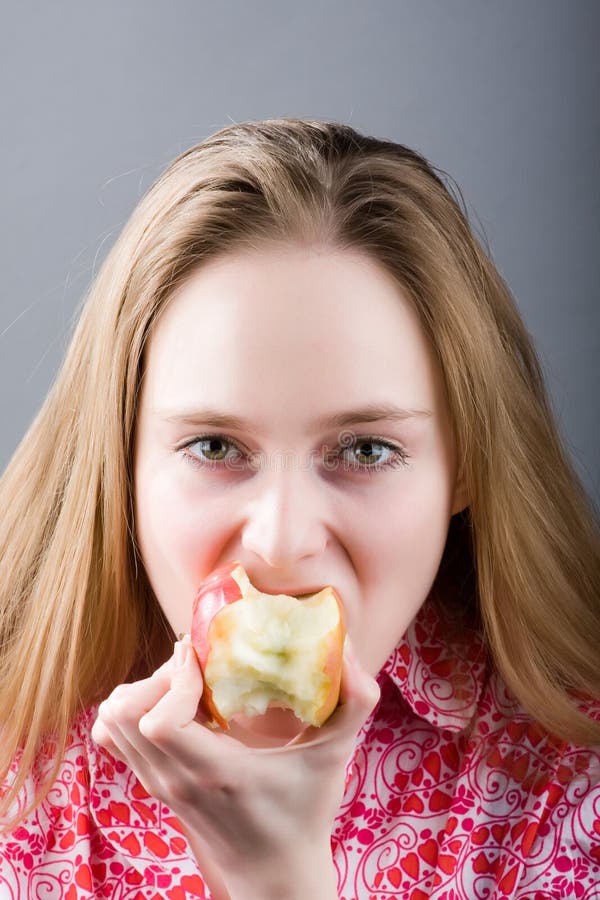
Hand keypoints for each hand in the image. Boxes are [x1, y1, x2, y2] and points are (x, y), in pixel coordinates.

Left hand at [91, 632, 379, 889]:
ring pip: (113, 720)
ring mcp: (158, 784)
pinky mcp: (153, 784)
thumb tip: (348, 647)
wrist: (274, 875)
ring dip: (145, 690)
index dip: (175, 679)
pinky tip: (174, 706)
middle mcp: (174, 779)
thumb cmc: (304, 813)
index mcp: (214, 772)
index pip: (159, 720)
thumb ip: (354, 702)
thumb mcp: (335, 757)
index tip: (206, 659)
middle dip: (159, 676)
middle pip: (125, 711)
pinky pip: (115, 737)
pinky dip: (134, 711)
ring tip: (187, 685)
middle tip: (199, 668)